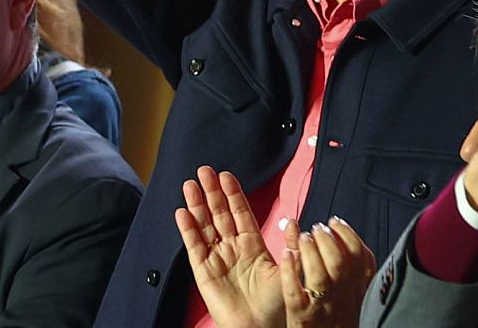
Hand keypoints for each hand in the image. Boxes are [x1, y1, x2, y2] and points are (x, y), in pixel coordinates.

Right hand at [175, 166, 283, 327]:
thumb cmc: (277, 306)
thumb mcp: (288, 271)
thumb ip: (291, 246)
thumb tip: (294, 222)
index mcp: (253, 246)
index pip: (241, 213)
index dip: (233, 194)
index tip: (226, 175)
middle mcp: (233, 249)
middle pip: (220, 214)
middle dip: (212, 192)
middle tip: (204, 171)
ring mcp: (217, 259)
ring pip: (204, 226)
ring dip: (197, 205)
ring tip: (190, 184)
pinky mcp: (203, 272)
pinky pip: (194, 246)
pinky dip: (187, 230)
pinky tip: (182, 213)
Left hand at [280, 218, 375, 327]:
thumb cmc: (337, 322)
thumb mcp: (354, 297)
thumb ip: (353, 271)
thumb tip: (343, 236)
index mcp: (359, 293)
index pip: (362, 259)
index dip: (348, 235)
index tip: (335, 222)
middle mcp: (343, 300)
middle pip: (341, 263)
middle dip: (329, 239)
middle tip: (317, 228)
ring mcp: (321, 309)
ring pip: (319, 276)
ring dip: (310, 251)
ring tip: (302, 237)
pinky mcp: (301, 318)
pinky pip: (295, 292)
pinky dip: (290, 270)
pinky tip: (285, 254)